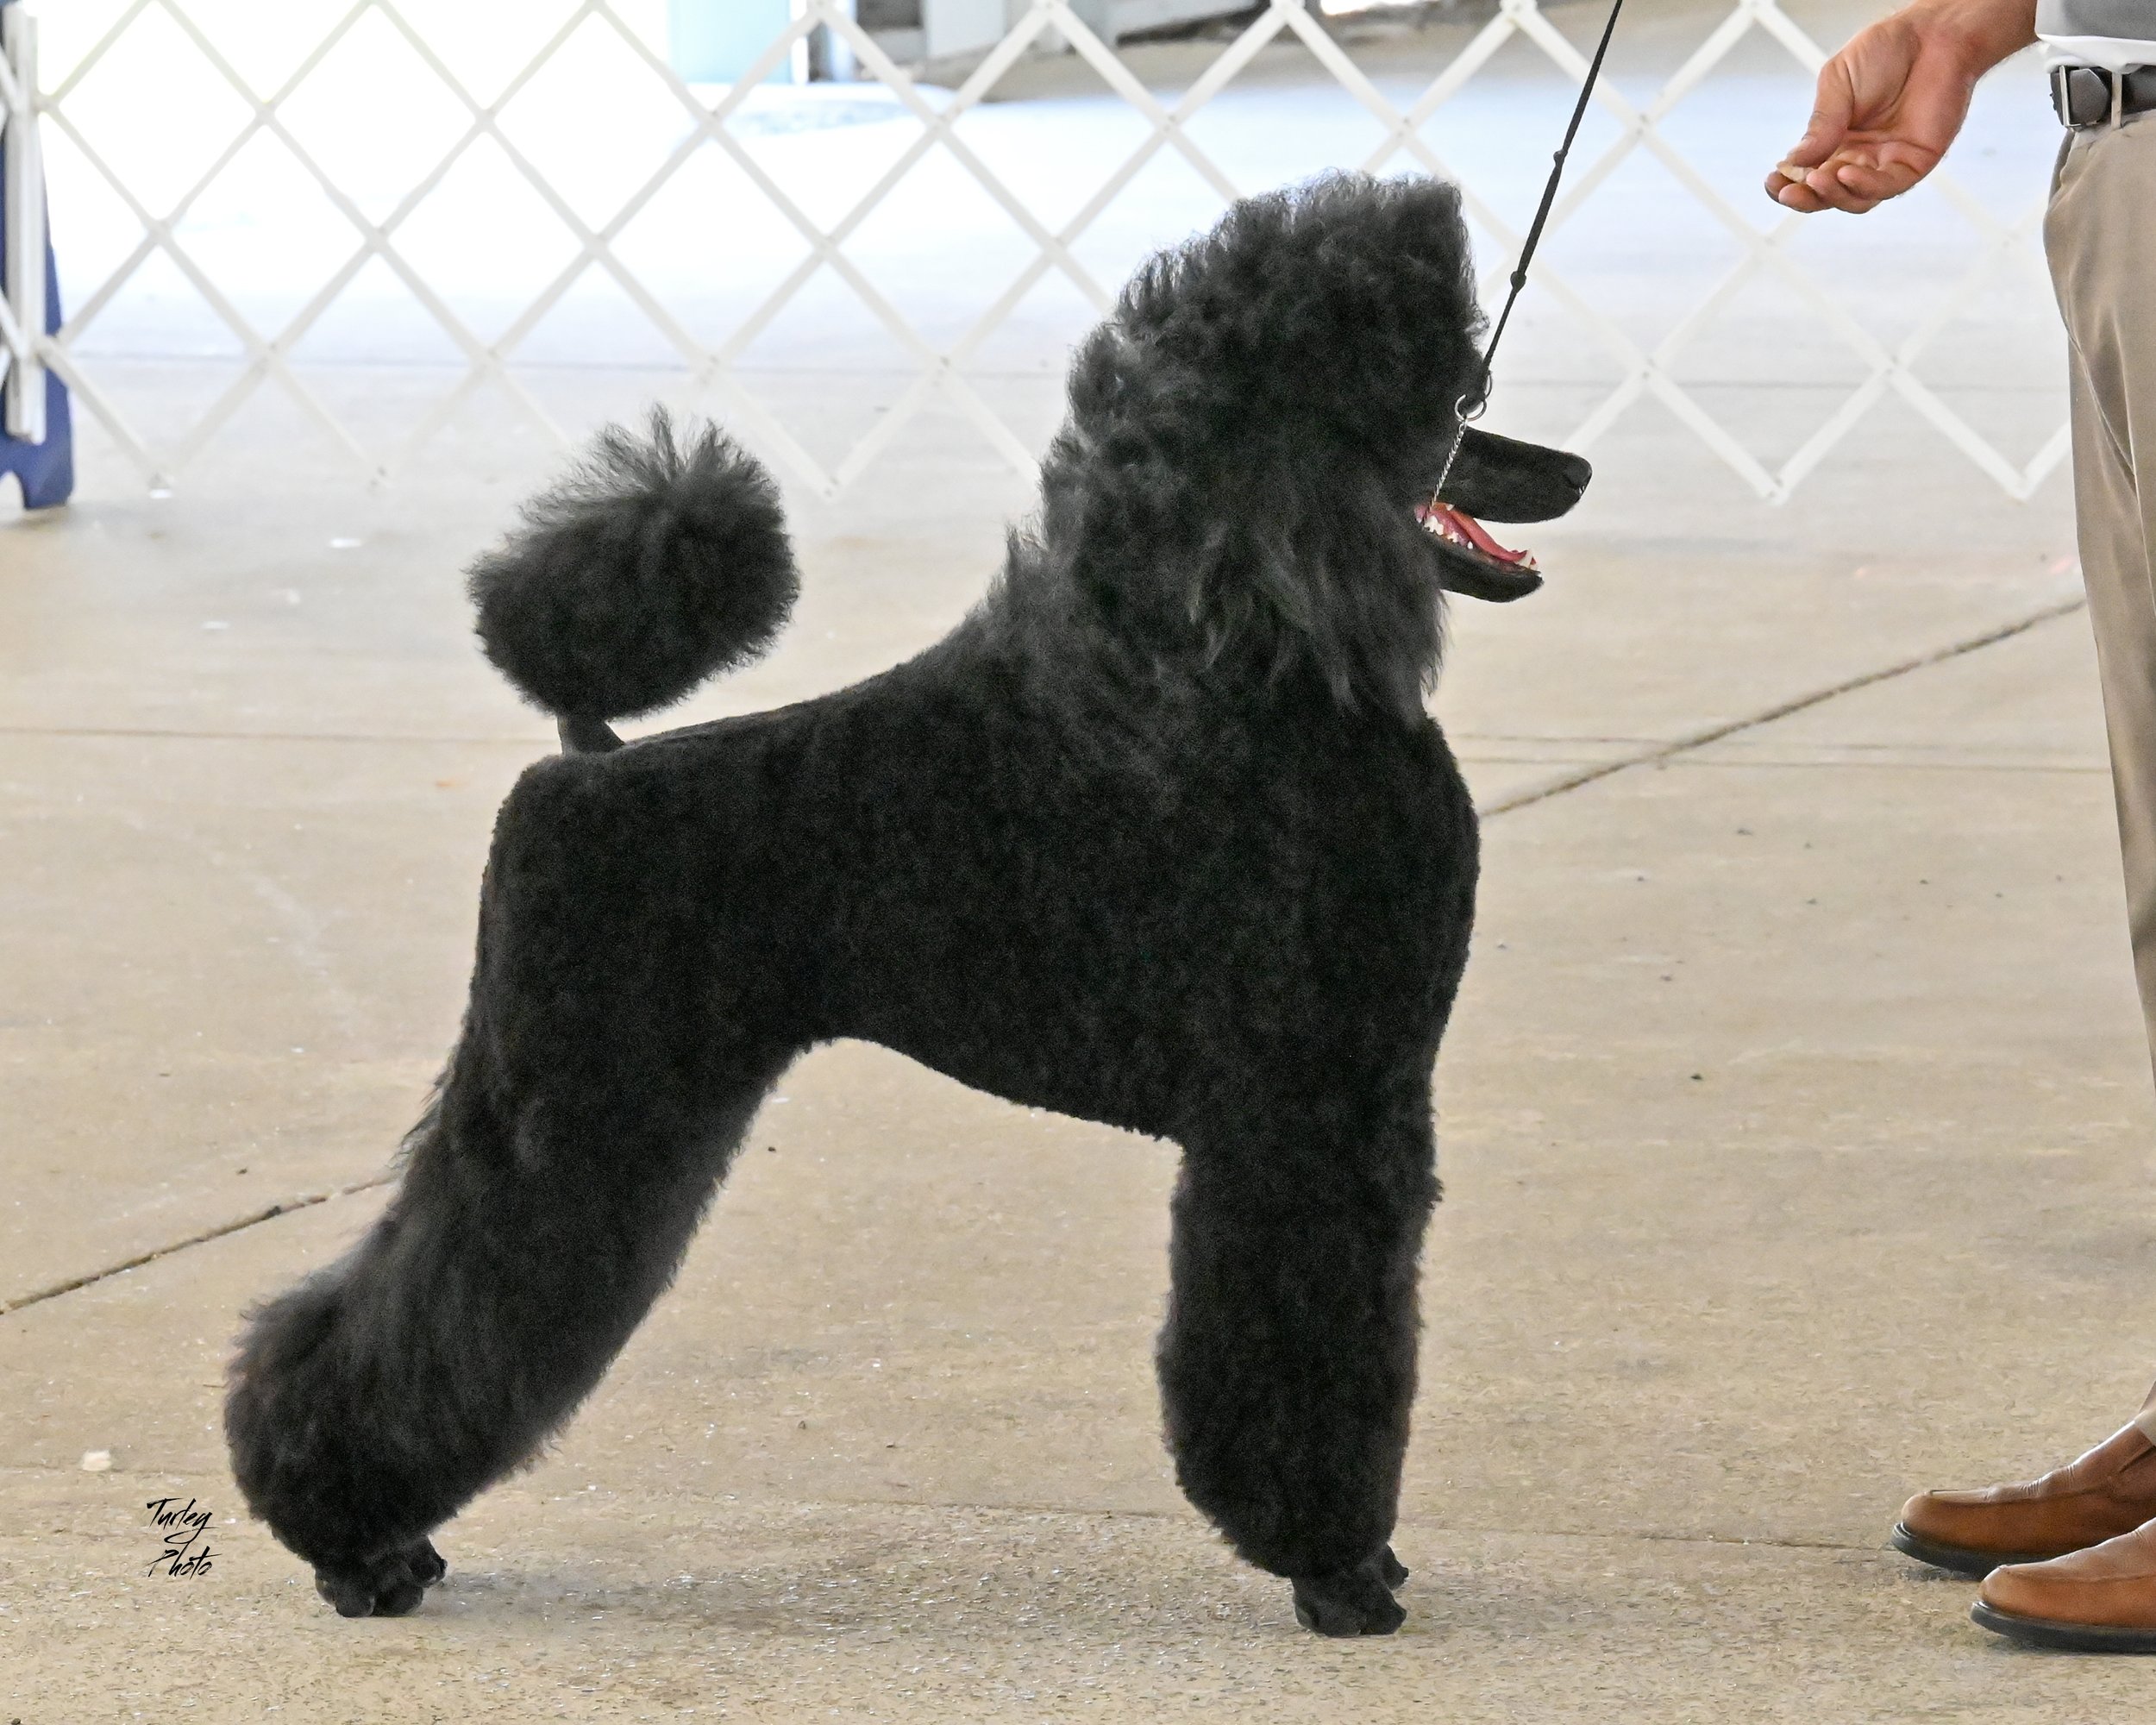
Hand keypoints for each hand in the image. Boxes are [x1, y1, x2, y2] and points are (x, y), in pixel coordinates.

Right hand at [1765, 0, 2036, 213]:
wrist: (1933, 35)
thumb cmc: (1888, 51)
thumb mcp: (1837, 83)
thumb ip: (1821, 124)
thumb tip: (1794, 162)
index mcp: (1836, 140)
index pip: (1807, 174)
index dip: (1787, 184)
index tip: (1772, 181)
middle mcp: (1860, 157)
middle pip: (1827, 195)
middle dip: (1804, 198)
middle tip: (1788, 191)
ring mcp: (1886, 162)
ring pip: (1854, 199)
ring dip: (1832, 196)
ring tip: (1817, 179)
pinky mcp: (1915, 162)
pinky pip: (1886, 187)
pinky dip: (1863, 186)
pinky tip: (1845, 174)